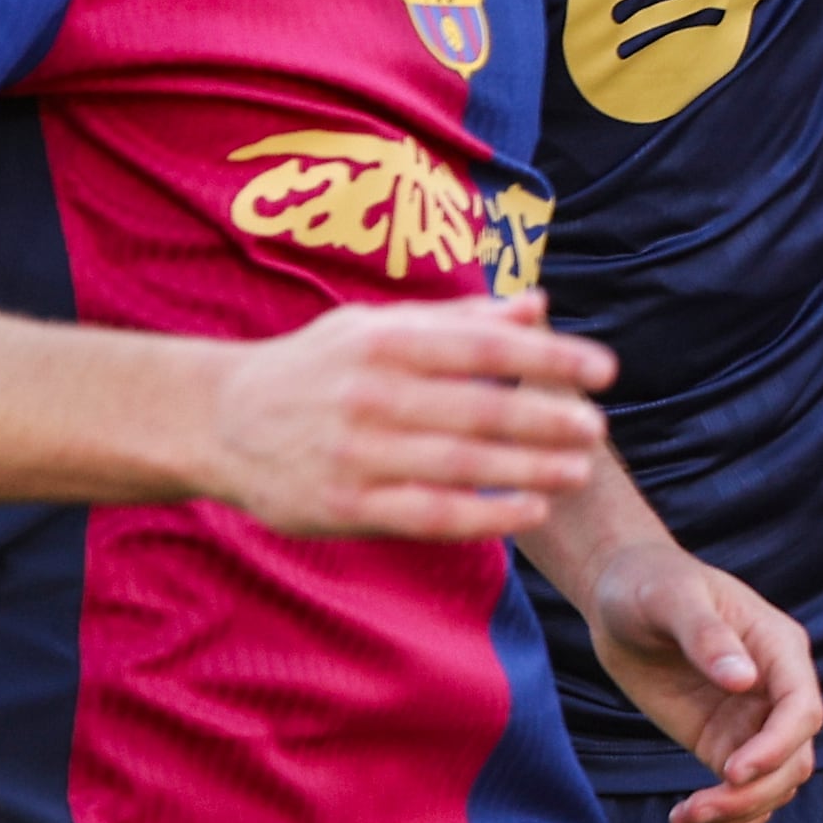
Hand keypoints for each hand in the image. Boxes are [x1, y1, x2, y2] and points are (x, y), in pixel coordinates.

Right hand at [203, 291, 613, 540]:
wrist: (216, 421)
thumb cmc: (315, 367)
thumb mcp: (375, 326)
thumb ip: (460, 320)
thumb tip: (538, 305)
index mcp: (385, 343)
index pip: (484, 348)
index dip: (551, 359)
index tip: (606, 369)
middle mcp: (371, 396)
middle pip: (480, 411)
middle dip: (549, 420)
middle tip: (599, 428)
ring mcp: (356, 455)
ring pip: (462, 467)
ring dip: (530, 471)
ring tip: (580, 470)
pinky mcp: (345, 507)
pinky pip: (429, 515)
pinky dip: (486, 517)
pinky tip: (530, 512)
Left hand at [574, 543, 822, 822]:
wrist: (623, 598)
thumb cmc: (652, 585)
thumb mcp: (673, 599)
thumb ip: (708, 637)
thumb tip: (744, 679)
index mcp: (779, 649)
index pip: (802, 709)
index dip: (777, 746)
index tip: (731, 772)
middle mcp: (775, 690)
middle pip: (794, 759)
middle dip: (752, 793)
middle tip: (696, 809)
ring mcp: (751, 721)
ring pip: (772, 786)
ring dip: (737, 815)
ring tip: (683, 821)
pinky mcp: (722, 743)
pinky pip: (740, 794)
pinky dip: (722, 821)